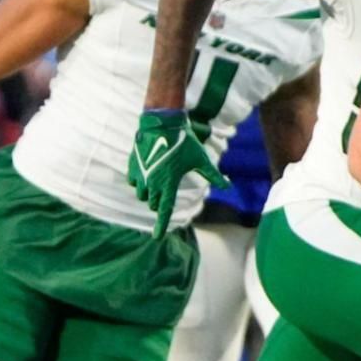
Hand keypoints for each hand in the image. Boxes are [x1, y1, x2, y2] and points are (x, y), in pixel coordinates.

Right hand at [128, 108, 228, 234]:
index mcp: (169, 182)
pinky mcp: (132, 166)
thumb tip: (228, 186)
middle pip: (153, 204)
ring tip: (158, 180)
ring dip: (149, 194)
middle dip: (159, 202)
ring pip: (142, 195)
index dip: (161, 225)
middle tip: (168, 188)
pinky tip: (147, 174)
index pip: (165, 210)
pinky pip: (133, 183)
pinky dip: (139, 183)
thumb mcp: (201, 159)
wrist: (162, 123)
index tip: (157, 237)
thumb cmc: (184, 141)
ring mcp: (141, 174)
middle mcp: (153, 182)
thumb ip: (213, 175)